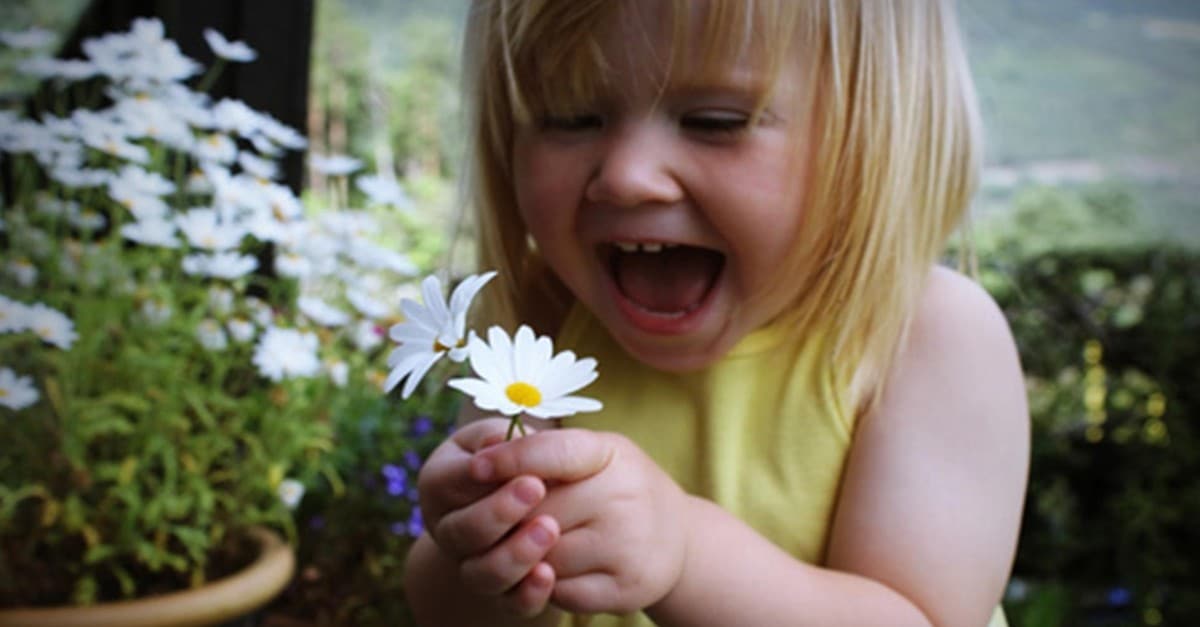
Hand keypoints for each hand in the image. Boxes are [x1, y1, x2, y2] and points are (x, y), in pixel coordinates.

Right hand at [416, 417, 562, 615]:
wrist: (522, 499)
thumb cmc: (509, 456)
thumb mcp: (499, 436)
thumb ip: (499, 435)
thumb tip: (499, 440)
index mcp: (439, 483)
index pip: (451, 481)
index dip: (483, 474)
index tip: (520, 466)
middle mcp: (446, 529)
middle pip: (463, 531)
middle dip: (499, 511)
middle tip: (536, 488)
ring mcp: (470, 564)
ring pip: (481, 573)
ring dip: (514, 554)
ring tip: (548, 529)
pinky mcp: (501, 593)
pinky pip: (510, 603)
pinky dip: (527, 594)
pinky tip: (547, 575)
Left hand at [469, 429, 691, 614]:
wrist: (678, 538)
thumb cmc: (617, 486)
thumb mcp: (593, 455)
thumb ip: (545, 452)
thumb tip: (484, 458)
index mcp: (611, 454)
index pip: (555, 452)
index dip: (512, 458)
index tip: (476, 467)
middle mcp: (626, 496)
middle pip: (537, 515)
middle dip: (514, 521)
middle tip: (511, 521)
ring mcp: (629, 546)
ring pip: (545, 559)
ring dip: (529, 557)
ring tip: (537, 544)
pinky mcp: (627, 589)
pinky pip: (561, 594)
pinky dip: (549, 587)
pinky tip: (558, 570)